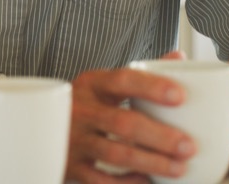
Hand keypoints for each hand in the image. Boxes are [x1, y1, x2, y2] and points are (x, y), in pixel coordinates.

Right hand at [66, 61, 195, 182]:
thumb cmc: (87, 104)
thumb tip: (179, 57)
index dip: (152, 87)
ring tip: (179, 168)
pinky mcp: (70, 166)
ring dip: (151, 162)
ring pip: (115, 153)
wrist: (40, 126)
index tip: (181, 96)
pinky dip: (127, 182)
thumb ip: (142, 73)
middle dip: (160, 136)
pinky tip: (148, 181)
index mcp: (92, 83)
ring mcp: (73, 139)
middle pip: (123, 122)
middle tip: (189, 146)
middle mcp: (80, 109)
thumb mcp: (105, 84)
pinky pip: (101, 180)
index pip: (123, 80)